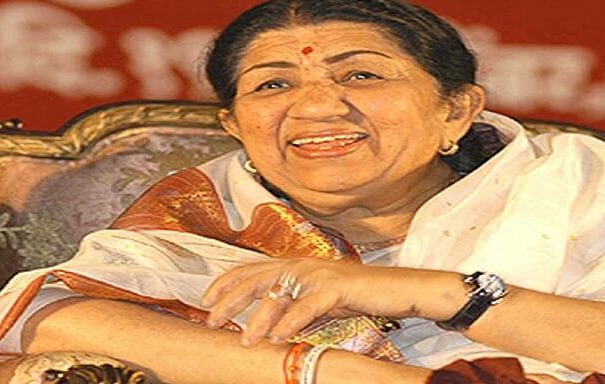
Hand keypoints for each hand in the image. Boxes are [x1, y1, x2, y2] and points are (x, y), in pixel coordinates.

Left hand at [200, 259, 441, 346]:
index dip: (226, 281)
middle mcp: (304, 264)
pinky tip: (279, 337)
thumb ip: (295, 305)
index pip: (253, 268)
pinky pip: (309, 306)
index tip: (204, 298)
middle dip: (230, 299)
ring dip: (258, 319)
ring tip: (245, 339)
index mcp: (298, 264)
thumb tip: (270, 325)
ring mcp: (321, 274)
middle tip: (211, 319)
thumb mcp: (321, 299)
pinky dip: (291, 322)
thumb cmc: (361, 295)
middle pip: (257, 278)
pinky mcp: (338, 287)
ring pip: (279, 294)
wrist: (400, 288)